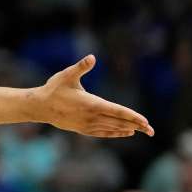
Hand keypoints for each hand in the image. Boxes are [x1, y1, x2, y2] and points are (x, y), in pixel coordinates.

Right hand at [32, 55, 153, 137]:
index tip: (145, 121)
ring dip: (128, 129)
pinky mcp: (82, 129)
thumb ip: (81, 67)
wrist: (40, 106)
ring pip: (112, 128)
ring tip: (142, 131)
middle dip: (136, 126)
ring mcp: (87, 124)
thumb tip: (92, 57)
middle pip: (118, 122)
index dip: (133, 116)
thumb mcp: (67, 75)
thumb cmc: (54, 89)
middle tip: (152, 130)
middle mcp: (91, 116)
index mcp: (91, 104)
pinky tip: (125, 132)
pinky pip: (103, 133)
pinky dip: (115, 133)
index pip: (117, 111)